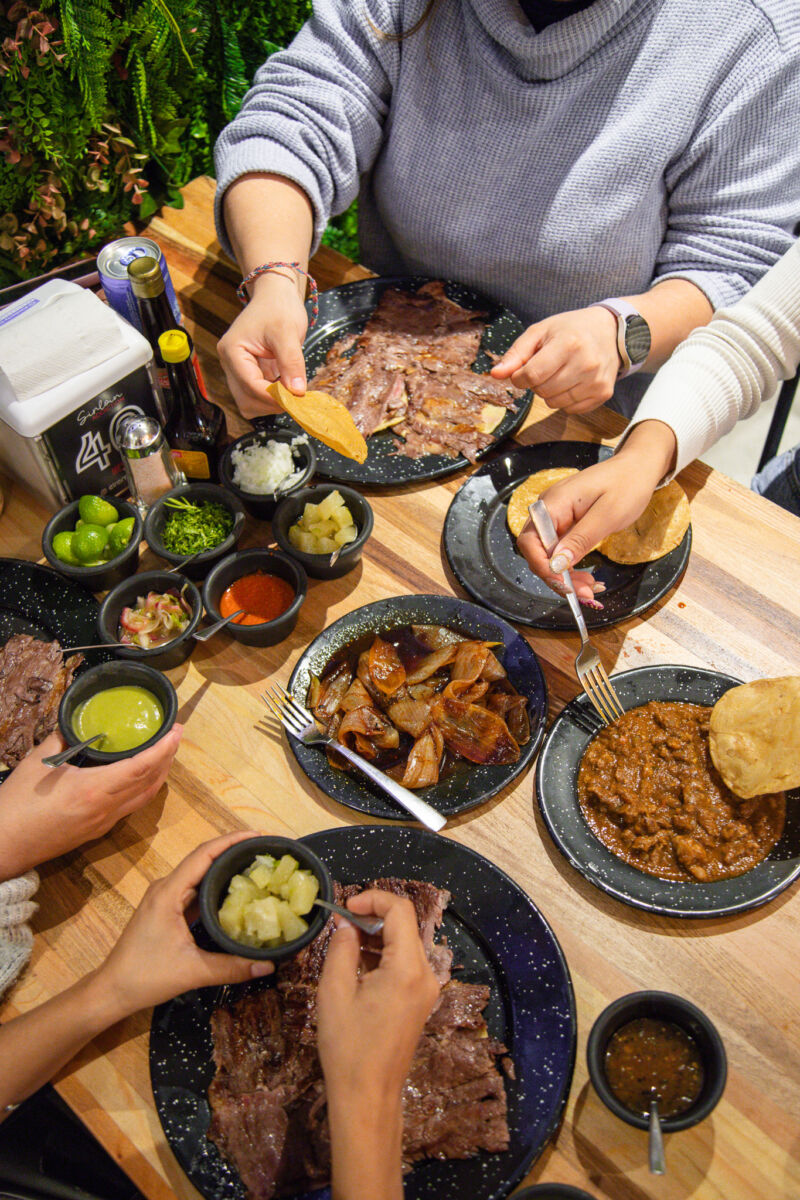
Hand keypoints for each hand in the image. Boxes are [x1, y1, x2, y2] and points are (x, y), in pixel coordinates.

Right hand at [0, 725, 182, 879]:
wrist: (4, 846)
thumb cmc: (17, 805)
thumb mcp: (36, 763)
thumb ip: (61, 739)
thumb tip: (77, 723)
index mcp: (93, 790)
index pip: (140, 768)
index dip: (163, 749)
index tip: (176, 731)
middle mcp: (106, 809)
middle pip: (150, 782)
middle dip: (168, 757)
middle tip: (175, 734)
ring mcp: (104, 823)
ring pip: (144, 797)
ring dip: (159, 774)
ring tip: (165, 752)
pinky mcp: (97, 831)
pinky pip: (131, 807)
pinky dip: (144, 788)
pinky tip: (141, 776)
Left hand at [94, 833, 272, 1019]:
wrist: (112, 991)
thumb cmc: (145, 976)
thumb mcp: (193, 972)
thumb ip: (232, 967)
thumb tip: (269, 965)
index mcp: (168, 892)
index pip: (203, 854)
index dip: (231, 841)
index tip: (258, 835)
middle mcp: (166, 888)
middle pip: (203, 859)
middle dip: (232, 851)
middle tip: (263, 852)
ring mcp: (164, 898)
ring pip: (198, 874)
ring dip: (223, 868)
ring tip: (253, 868)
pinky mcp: (166, 910)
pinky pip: (194, 890)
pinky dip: (214, 886)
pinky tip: (233, 894)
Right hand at [217, 271, 308, 418]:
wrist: (276, 296)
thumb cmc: (279, 307)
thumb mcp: (288, 332)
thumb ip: (291, 362)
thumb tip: (297, 392)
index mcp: (232, 351)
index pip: (249, 385)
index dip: (273, 397)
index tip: (296, 399)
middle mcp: (230, 364)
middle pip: (246, 400)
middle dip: (271, 403)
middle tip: (297, 397)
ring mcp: (238, 370)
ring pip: (250, 403)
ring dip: (271, 403)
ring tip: (292, 390)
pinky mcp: (249, 374)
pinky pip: (257, 396)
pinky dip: (272, 398)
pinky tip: (287, 387)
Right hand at [317, 890, 438, 1199]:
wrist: (368, 1097)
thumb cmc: (348, 1046)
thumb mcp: (335, 992)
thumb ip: (342, 949)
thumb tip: (345, 924)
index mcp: (408, 968)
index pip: (400, 911)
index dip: (373, 899)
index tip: (345, 907)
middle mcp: (426, 974)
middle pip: (406, 925)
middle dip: (374, 916)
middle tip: (342, 922)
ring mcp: (427, 989)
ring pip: (406, 943)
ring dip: (378, 935)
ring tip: (346, 942)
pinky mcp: (421, 1001)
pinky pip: (406, 963)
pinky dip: (385, 955)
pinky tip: (359, 964)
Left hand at [491, 305, 620, 411]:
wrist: (611, 331)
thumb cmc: (570, 330)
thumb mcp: (540, 332)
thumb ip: (516, 354)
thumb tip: (495, 374)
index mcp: (568, 344)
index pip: (532, 375)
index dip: (520, 377)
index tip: (523, 370)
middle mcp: (585, 364)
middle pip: (542, 391)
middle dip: (536, 383)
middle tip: (546, 367)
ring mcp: (596, 381)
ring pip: (554, 403)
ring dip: (550, 392)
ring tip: (560, 373)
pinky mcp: (603, 394)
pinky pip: (570, 409)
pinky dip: (565, 399)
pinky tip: (572, 381)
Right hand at [516, 423, 676, 600]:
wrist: (638, 468)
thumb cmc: (627, 485)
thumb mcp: (608, 515)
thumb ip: (580, 539)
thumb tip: (556, 565)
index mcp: (554, 503)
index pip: (530, 540)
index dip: (542, 566)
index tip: (564, 585)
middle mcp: (549, 510)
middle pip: (538, 552)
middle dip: (558, 577)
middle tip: (586, 594)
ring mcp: (556, 518)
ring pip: (550, 556)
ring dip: (566, 576)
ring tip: (591, 589)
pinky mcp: (566, 524)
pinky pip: (561, 551)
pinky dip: (572, 567)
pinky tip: (588, 577)